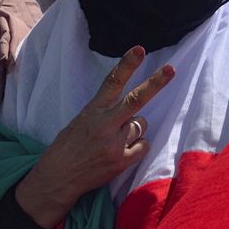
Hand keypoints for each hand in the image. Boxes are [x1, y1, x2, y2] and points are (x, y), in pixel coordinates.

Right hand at [16, 46, 174, 227]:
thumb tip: (129, 109)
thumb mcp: (80, 121)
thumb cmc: (67, 147)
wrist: (57, 179)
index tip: (140, 50)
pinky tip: (121, 151)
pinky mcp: (122, 162)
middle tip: (171, 70)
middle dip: (155, 83)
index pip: (112, 82)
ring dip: (134, 128)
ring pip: (141, 124)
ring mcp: (115, 144)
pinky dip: (137, 146)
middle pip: (136, 100)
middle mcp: (105, 125)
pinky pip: (143, 145)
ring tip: (114, 139)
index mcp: (92, 111)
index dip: (127, 65)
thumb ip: (104, 112)